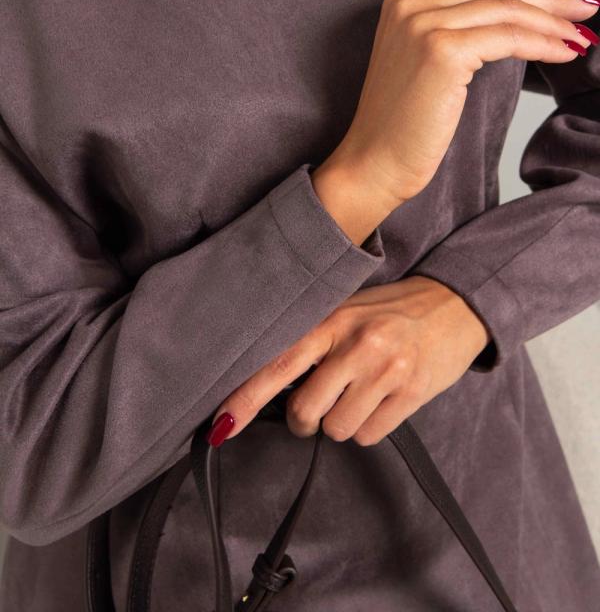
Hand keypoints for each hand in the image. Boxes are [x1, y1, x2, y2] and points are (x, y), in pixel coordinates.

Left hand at [207, 276, 490, 446]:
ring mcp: (386, 368)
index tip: (222, 424)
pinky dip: (370, 427)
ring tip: (360, 396)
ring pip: (338, 429)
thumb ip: (314, 342)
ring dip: (342, 423)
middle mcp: (356, 342)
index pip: (279, 362)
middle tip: (318, 408)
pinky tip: (382, 402)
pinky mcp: (412, 392)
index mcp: (332, 320)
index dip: (246, 396)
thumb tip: (273, 390)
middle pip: (305, 410)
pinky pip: (370, 435)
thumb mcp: (348, 312)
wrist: (455, 305)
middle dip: (306, 421)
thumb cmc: (392, 312)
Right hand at [325, 0, 597, 207]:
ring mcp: (424, 24)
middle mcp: (411, 4)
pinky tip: (566, 51)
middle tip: (587, 8)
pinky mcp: (442, 51)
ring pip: (507, 12)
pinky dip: (543, 44)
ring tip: (583, 35)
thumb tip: (518, 0)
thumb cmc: (402, 123)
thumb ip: (462, 26)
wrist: (374, 160)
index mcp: (403, 0)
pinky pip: (508, 39)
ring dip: (554, 24)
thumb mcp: (429, 62)